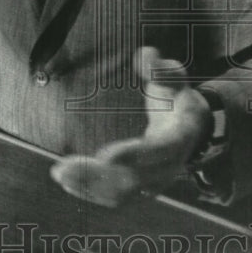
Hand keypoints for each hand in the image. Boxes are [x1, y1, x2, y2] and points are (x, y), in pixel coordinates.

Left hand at [50, 46, 220, 207]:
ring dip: (89, 187)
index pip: (159, 150)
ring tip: (60, 174)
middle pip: (134, 179)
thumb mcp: (175, 79)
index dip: (135, 155)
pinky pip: (116, 196)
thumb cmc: (178, 98)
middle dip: (98, 176)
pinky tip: (68, 181)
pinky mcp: (141, 188)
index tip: (107, 156)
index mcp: (180, 136)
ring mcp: (156, 181)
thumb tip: (147, 56)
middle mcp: (170, 166)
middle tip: (64, 168)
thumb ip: (162, 70)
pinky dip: (91, 192)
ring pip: (122, 194)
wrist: (192, 129)